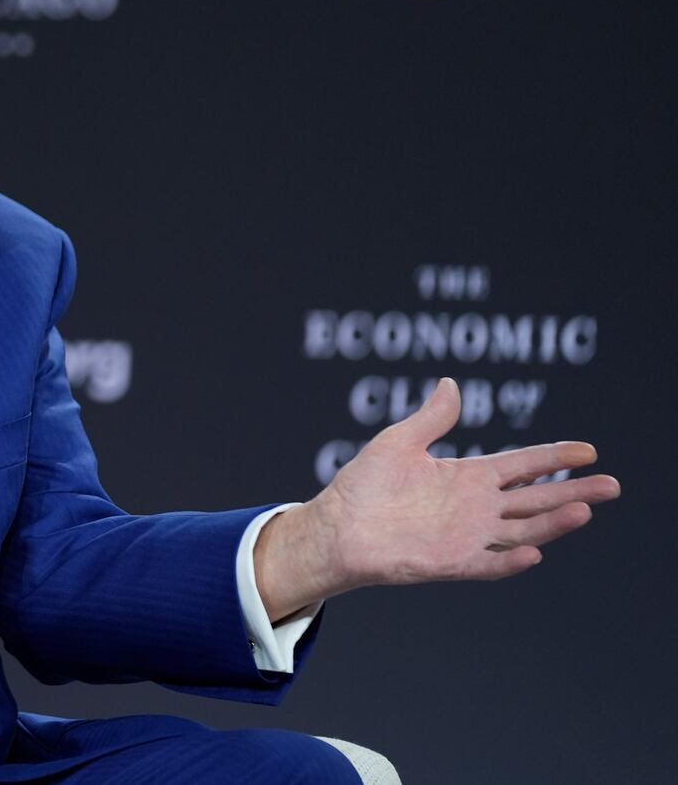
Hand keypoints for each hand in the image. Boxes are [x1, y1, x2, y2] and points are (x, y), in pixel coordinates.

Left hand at [255, 378, 620, 620]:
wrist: (336, 527)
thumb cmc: (363, 486)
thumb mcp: (399, 442)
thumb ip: (431, 419)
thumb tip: (451, 384)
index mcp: (467, 477)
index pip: (522, 465)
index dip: (555, 457)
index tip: (589, 450)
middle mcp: (474, 507)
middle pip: (535, 499)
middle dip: (573, 490)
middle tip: (612, 483)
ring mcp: (466, 536)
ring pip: (521, 530)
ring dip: (552, 523)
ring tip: (584, 509)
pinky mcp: (450, 562)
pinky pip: (487, 563)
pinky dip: (510, 560)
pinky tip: (533, 552)